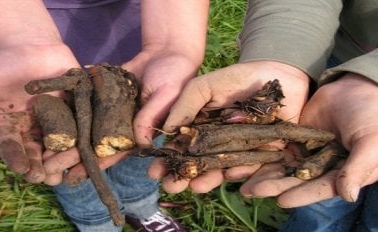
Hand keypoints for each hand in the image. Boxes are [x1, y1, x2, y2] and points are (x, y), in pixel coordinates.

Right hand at [0, 43, 79, 182]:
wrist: (32, 43)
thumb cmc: (1, 65)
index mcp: (9, 127)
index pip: (11, 149)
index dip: (16, 160)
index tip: (22, 169)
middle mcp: (31, 129)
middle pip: (37, 155)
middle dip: (40, 168)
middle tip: (44, 176)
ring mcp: (54, 122)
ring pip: (58, 148)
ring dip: (60, 160)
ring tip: (61, 167)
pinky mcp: (73, 112)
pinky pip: (78, 130)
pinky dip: (79, 142)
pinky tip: (81, 151)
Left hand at [43, 50, 200, 185]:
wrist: (167, 53)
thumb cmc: (174, 77)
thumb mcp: (166, 95)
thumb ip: (152, 116)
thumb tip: (139, 142)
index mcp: (139, 131)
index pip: (116, 151)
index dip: (98, 163)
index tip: (77, 175)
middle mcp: (123, 123)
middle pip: (96, 142)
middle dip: (75, 155)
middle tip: (51, 167)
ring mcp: (112, 108)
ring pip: (88, 125)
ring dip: (69, 137)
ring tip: (45, 149)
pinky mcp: (104, 92)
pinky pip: (87, 102)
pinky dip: (72, 109)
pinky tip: (52, 118)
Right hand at [149, 61, 309, 193]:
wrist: (277, 73)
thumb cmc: (236, 78)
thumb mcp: (204, 86)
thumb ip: (185, 105)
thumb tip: (166, 130)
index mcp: (201, 128)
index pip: (181, 147)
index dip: (168, 160)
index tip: (155, 172)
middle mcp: (217, 142)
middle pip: (198, 164)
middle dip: (183, 177)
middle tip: (170, 186)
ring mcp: (239, 148)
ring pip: (220, 169)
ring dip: (207, 180)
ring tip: (195, 186)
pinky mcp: (263, 153)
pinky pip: (250, 166)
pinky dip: (239, 171)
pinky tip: (228, 173)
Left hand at [240, 73, 377, 206]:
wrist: (359, 87)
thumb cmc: (372, 115)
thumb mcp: (371, 142)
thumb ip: (357, 168)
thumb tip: (347, 196)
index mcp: (343, 174)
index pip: (320, 188)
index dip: (301, 195)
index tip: (281, 200)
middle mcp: (322, 168)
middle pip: (294, 179)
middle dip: (272, 185)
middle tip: (249, 191)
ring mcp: (306, 152)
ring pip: (280, 164)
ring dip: (260, 172)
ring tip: (236, 177)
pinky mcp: (293, 137)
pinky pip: (275, 146)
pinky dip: (259, 151)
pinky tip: (240, 157)